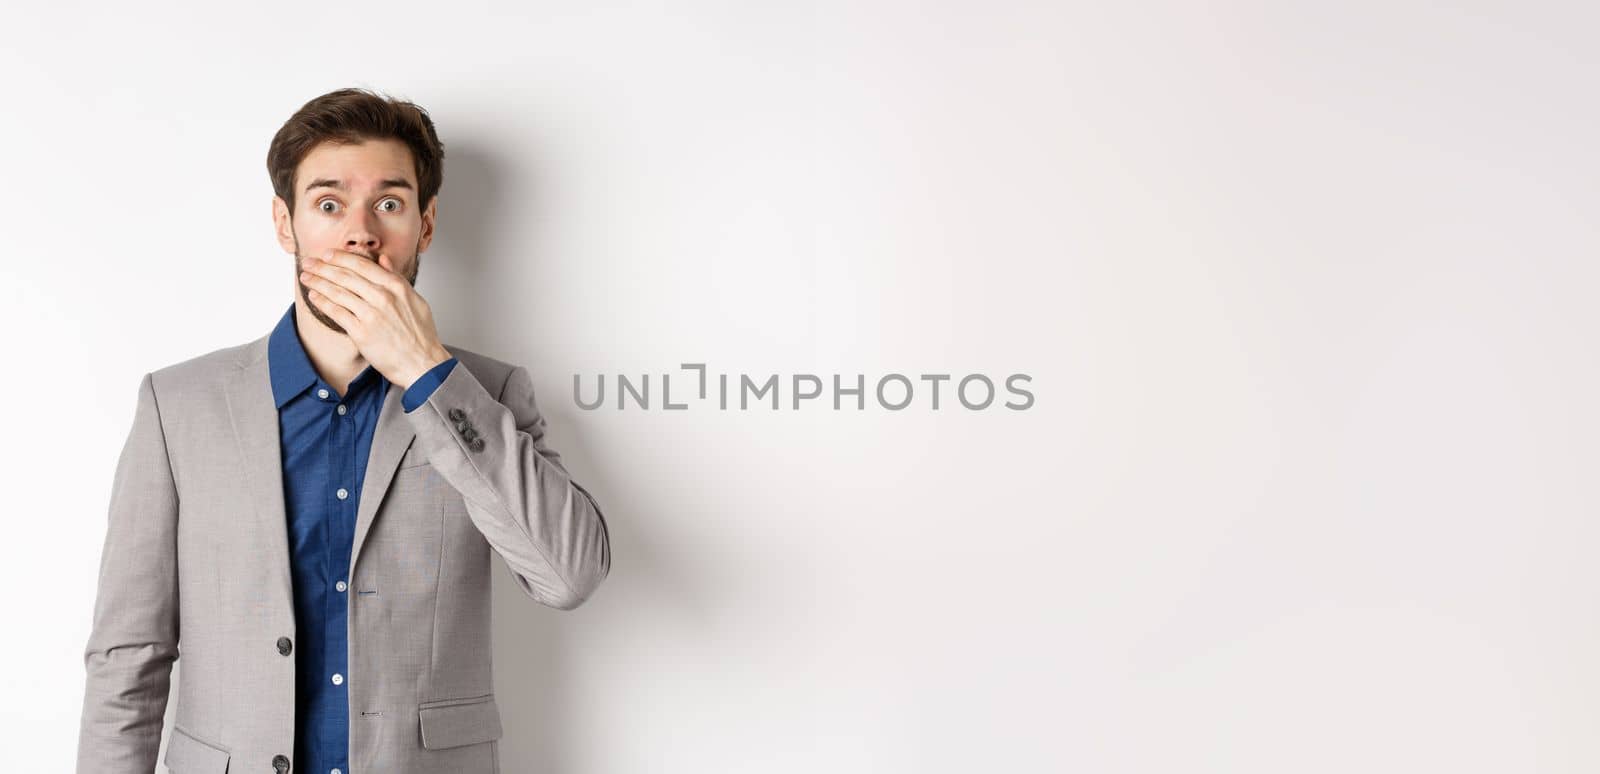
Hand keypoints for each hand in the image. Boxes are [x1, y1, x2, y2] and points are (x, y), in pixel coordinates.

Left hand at [300, 249, 452, 388]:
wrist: (422, 363)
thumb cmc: (420, 335)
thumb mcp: (415, 299)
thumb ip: (396, 277)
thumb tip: (383, 259)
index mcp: (396, 287)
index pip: (362, 265)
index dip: (341, 258)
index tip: (327, 254)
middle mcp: (382, 297)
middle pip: (346, 276)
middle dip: (323, 267)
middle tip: (308, 262)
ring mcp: (371, 315)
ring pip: (338, 292)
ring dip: (318, 282)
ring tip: (306, 277)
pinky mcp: (361, 332)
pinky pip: (337, 313)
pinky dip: (323, 302)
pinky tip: (314, 296)